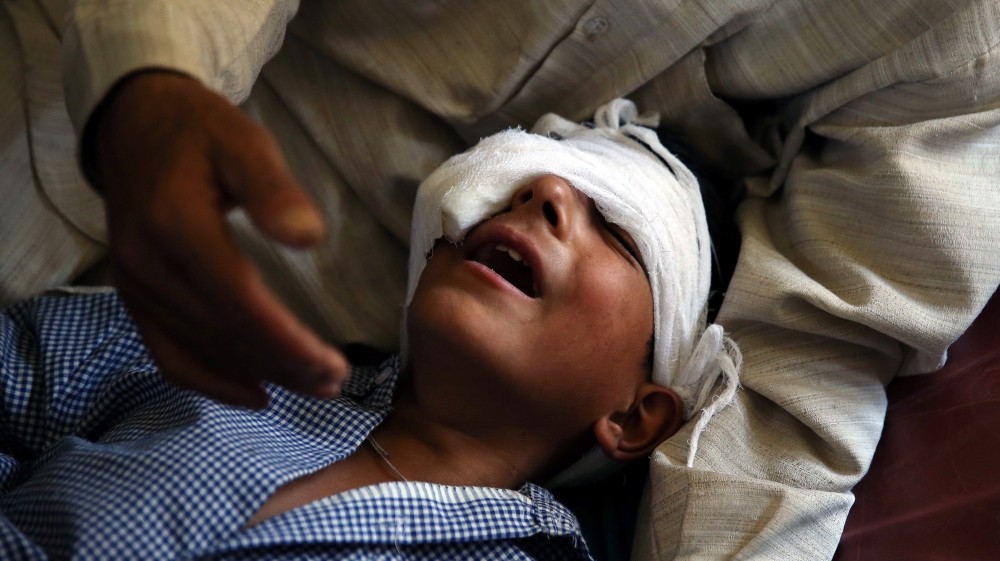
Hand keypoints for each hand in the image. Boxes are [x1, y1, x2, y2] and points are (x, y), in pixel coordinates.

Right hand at [94, 71, 347, 407]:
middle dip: (282, 365)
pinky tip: (254, 394)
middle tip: (334, 382)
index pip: (235, 299)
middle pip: (221, 333)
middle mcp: (146, 263)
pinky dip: (210, 381)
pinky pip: (167, 353)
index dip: (284, 340)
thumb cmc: (201, 133)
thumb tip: (309, 236)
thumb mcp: (244, 143)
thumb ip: (273, 190)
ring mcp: (134, 285)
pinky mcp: (133, 296)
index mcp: (175, 223)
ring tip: (312, 388)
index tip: (331, 363)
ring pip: (199, 350)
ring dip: (257, 375)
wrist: (135, 125)